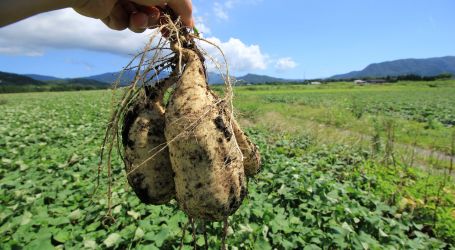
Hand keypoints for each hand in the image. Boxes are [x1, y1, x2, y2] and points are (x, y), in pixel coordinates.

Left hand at [73, 0, 192, 32]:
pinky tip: (118, 12)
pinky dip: (123, 21)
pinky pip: (121, 23)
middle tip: (164, 30)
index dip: (177, 16)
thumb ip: (183, 7)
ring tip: (136, 16)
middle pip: (156, 13)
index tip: (182, 30)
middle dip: (158, 21)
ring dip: (141, 23)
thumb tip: (191, 23)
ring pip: (139, 21)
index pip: (170, 2)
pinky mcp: (107, 10)